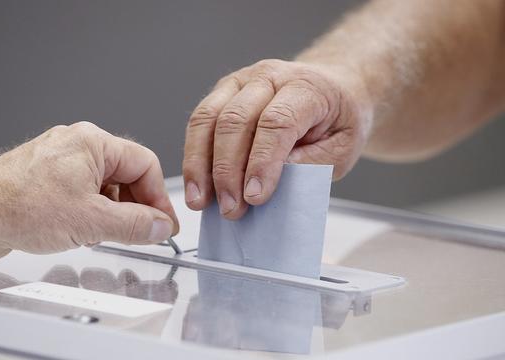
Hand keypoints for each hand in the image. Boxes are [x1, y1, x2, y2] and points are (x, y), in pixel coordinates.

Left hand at [0, 122, 178, 258]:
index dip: (158, 198)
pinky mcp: (45, 178)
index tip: (163, 224)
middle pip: (126, 174)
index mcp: (93, 142)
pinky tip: (81, 231)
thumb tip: (160, 225)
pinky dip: (89, 212)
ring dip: (111, 212)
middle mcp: (76, 145)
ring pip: (103, 185)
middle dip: (134, 206)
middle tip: (140, 233)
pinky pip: (81, 192)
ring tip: (103, 234)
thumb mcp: (91, 221)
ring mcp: (59, 160)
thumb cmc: (18, 206)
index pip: (145, 164)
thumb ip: (134, 224)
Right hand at [183, 59, 371, 218]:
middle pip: (235, 120)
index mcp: (305, 86)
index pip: (277, 123)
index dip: (262, 162)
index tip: (255, 197)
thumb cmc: (338, 119)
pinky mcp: (222, 94)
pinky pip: (199, 123)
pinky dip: (193, 157)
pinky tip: (196, 185)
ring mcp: (240, 82)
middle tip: (231, 208)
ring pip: (208, 119)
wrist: (333, 89)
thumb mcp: (343, 148)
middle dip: (228, 170)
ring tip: (201, 201)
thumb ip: (312, 164)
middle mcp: (268, 77)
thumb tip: (273, 182)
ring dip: (200, 164)